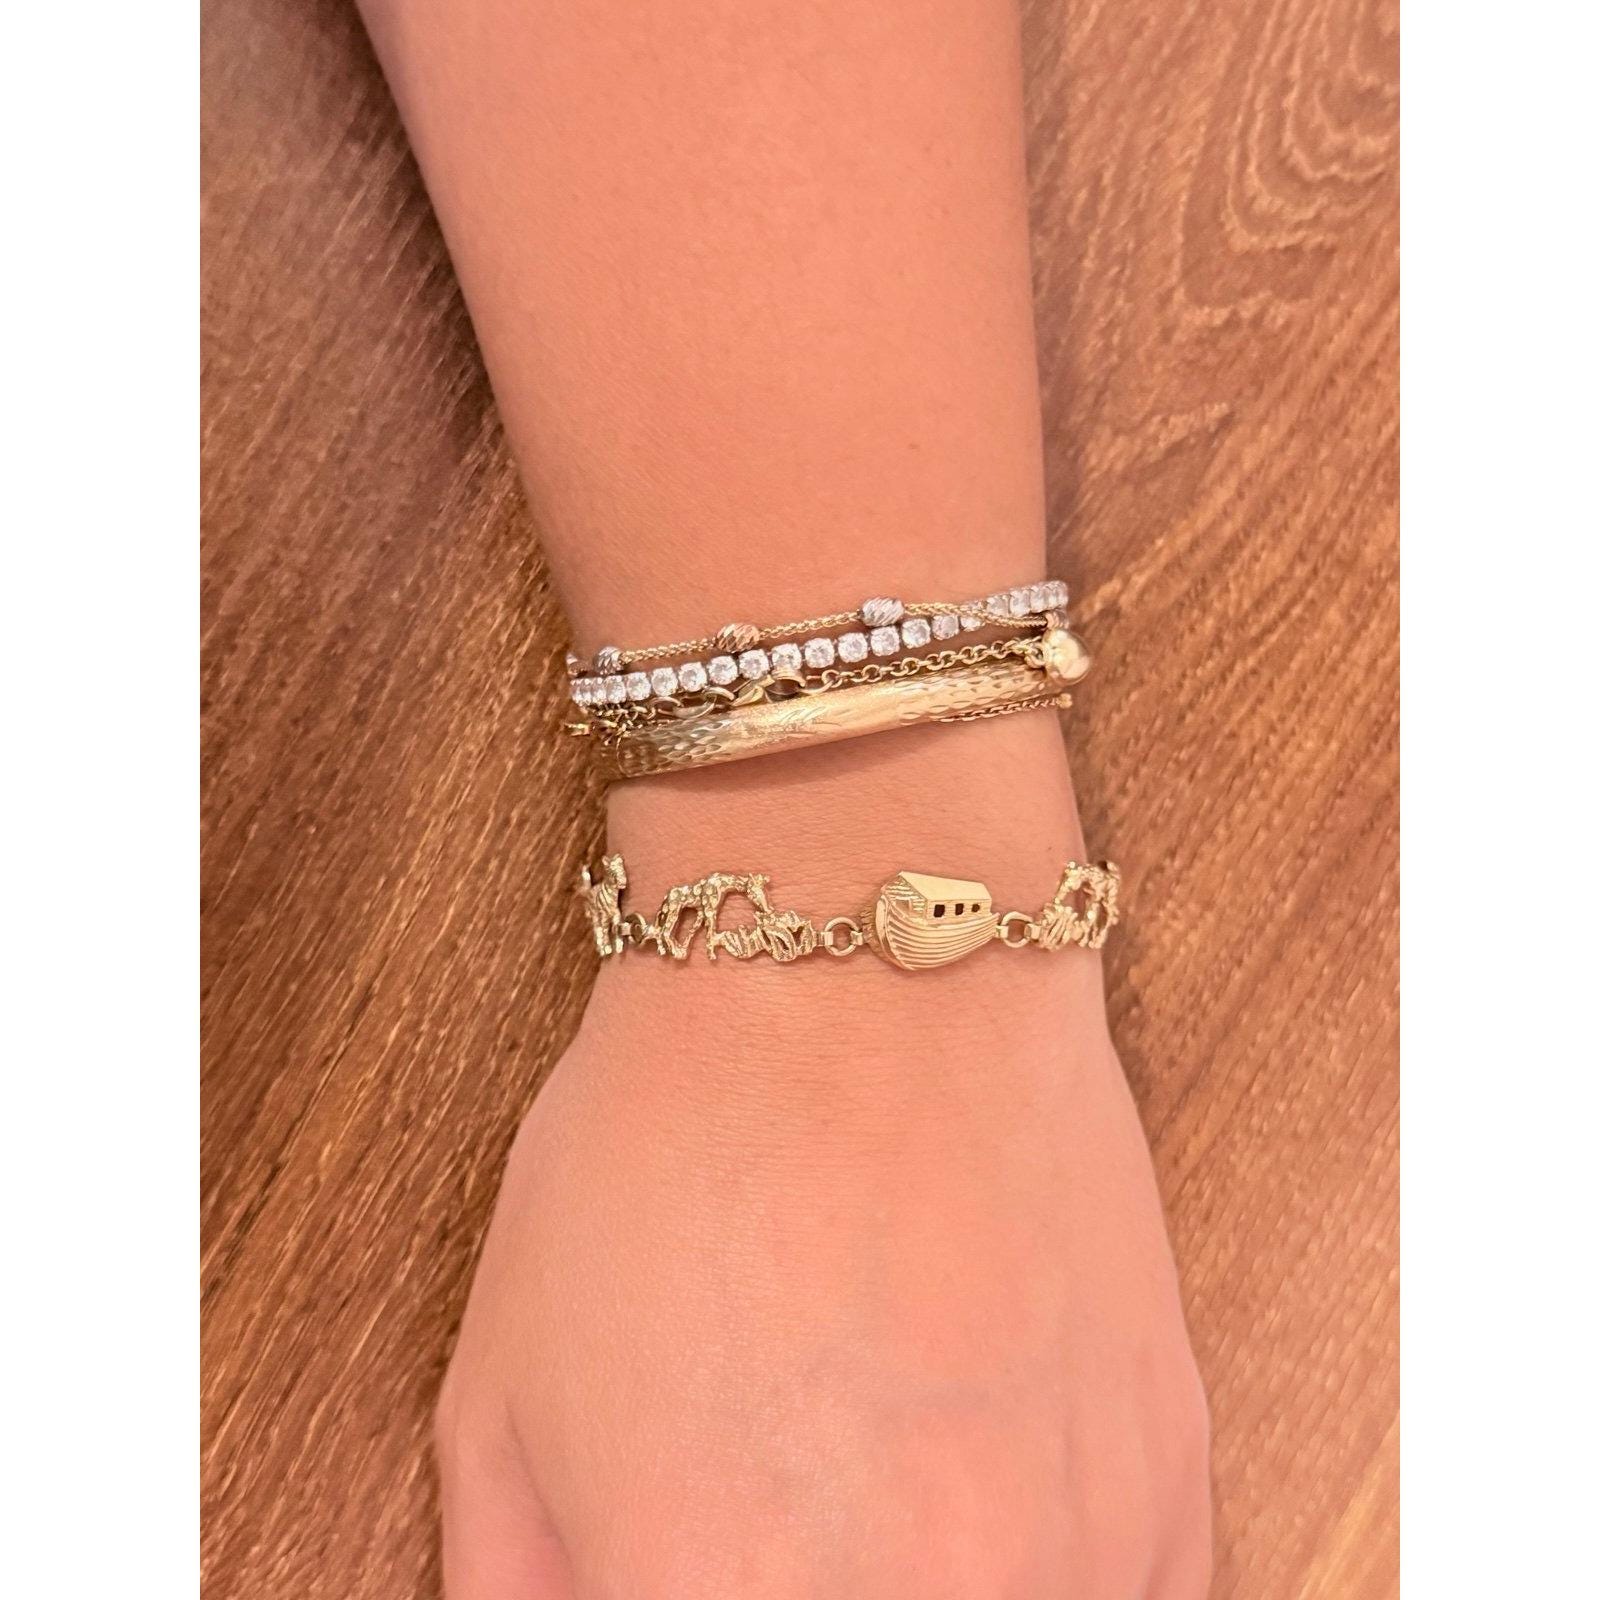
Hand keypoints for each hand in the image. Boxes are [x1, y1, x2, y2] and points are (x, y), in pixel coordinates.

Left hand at [436, 895, 1209, 1595]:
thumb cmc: (674, 1153)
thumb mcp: (502, 1397)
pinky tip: (990, 1530)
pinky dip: (1056, 1595)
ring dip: (942, 1594)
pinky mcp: (1170, 1479)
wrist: (866, 981)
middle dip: (801, 1591)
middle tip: (782, 1540)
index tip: (697, 1577)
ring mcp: (1073, 1561)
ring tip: (880, 1514)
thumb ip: (517, 1595)